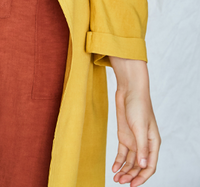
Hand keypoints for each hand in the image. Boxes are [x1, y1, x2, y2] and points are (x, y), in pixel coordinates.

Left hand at [109, 57, 160, 185]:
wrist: (129, 90)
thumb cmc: (138, 106)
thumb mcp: (139, 128)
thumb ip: (141, 148)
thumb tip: (143, 166)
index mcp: (153, 143)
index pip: (150, 166)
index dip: (142, 177)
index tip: (132, 185)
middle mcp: (144, 144)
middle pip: (139, 166)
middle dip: (131, 175)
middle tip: (120, 182)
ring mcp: (134, 141)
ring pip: (130, 162)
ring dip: (124, 170)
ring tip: (116, 178)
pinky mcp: (124, 136)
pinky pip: (122, 153)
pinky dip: (119, 161)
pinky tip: (114, 167)